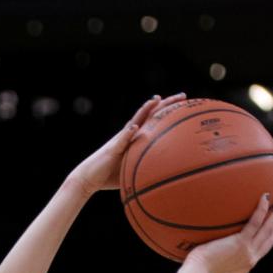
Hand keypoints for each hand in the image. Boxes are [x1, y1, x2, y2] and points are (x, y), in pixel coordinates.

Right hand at [68, 93, 186, 195]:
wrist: (88, 177)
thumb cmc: (109, 175)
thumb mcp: (132, 170)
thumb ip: (146, 167)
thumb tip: (164, 175)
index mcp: (135, 138)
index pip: (154, 120)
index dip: (168, 111)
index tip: (184, 103)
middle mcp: (129, 134)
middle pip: (148, 114)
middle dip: (165, 104)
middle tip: (182, 95)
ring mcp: (121, 140)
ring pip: (135, 121)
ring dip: (145, 110)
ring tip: (156, 100)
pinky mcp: (113, 149)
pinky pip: (122, 141)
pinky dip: (128, 134)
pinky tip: (135, 127)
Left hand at [181, 193, 272, 272]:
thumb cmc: (196, 270)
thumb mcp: (212, 264)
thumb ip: (217, 254)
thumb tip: (209, 243)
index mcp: (246, 264)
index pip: (264, 247)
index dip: (272, 233)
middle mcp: (251, 258)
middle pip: (271, 237)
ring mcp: (248, 251)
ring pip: (269, 229)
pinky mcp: (240, 243)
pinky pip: (255, 223)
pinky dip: (262, 210)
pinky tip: (264, 197)